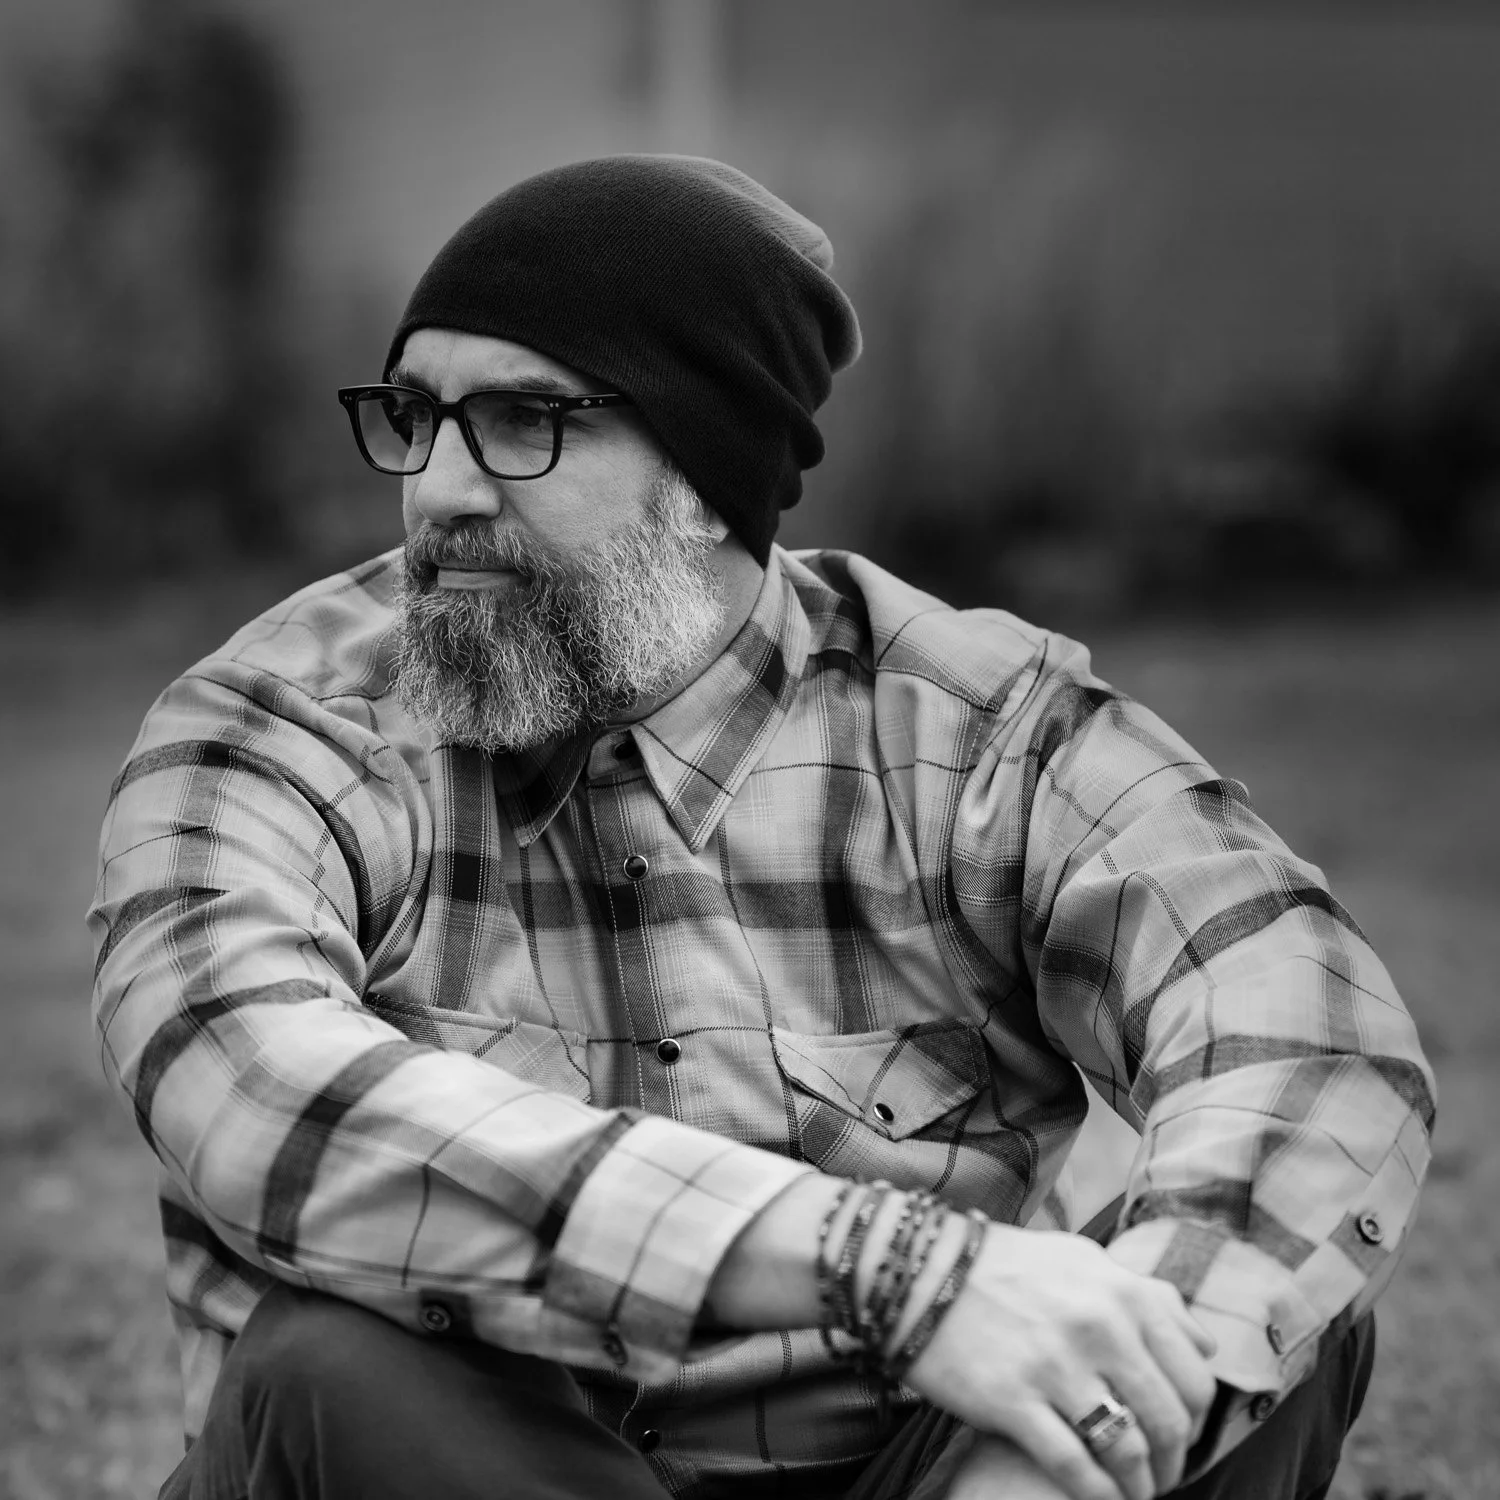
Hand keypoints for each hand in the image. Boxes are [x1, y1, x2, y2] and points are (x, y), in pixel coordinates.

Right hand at [902, 1224, 1216, 1499]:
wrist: (918, 1269)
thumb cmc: (1004, 1266)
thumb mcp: (1082, 1260)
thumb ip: (1149, 1296)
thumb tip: (1205, 1345)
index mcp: (1122, 1291)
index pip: (1193, 1375)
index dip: (1195, 1417)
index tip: (1181, 1433)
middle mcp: (1099, 1326)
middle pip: (1168, 1419)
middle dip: (1174, 1459)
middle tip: (1162, 1474)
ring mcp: (1056, 1366)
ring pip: (1129, 1449)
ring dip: (1140, 1483)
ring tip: (1134, 1491)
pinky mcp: (1013, 1402)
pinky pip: (1075, 1467)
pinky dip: (1100, 1494)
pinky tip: (1102, 1498)